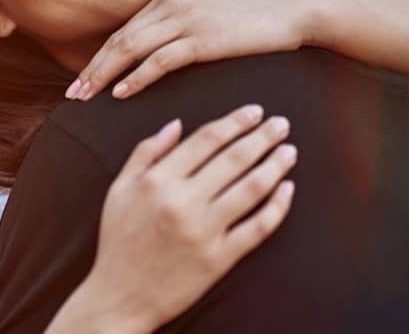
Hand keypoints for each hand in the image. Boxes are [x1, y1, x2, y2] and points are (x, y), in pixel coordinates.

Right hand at [63, 105, 296, 332]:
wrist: (120, 297)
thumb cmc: (118, 241)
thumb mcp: (119, 190)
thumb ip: (145, 153)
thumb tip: (176, 124)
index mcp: (158, 181)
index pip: (206, 140)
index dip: (234, 122)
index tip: (255, 111)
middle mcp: (182, 202)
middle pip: (234, 159)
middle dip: (262, 137)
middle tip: (282, 124)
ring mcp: (204, 231)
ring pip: (251, 189)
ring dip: (275, 166)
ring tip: (289, 151)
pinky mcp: (219, 259)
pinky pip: (257, 228)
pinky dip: (277, 207)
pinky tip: (287, 190)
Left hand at [66, 0, 320, 100]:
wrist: (292, 7)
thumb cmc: (254, 15)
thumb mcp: (208, 10)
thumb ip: (181, 22)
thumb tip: (161, 45)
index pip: (124, 30)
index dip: (99, 57)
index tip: (82, 80)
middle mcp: (171, 4)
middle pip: (119, 39)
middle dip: (93, 68)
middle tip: (73, 94)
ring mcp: (186, 19)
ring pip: (132, 48)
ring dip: (105, 75)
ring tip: (86, 97)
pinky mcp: (204, 38)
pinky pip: (161, 60)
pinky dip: (137, 76)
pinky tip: (122, 93)